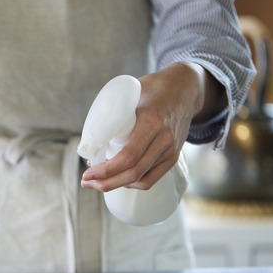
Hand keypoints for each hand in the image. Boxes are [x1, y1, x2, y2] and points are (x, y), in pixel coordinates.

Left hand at [81, 62, 221, 191]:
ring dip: (117, 185)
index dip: (106, 170)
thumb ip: (114, 113)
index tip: (87, 173)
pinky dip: (133, 183)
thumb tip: (91, 139)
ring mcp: (171, 149)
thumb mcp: (132, 93)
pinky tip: (119, 180)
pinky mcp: (173, 156)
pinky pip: (152, 178)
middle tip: (86, 181)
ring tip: (98, 182)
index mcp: (151, 122)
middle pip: (133, 172)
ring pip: (142, 179)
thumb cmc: (154, 88)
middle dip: (106, 182)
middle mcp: (164, 139)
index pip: (128, 156)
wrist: (186, 88)